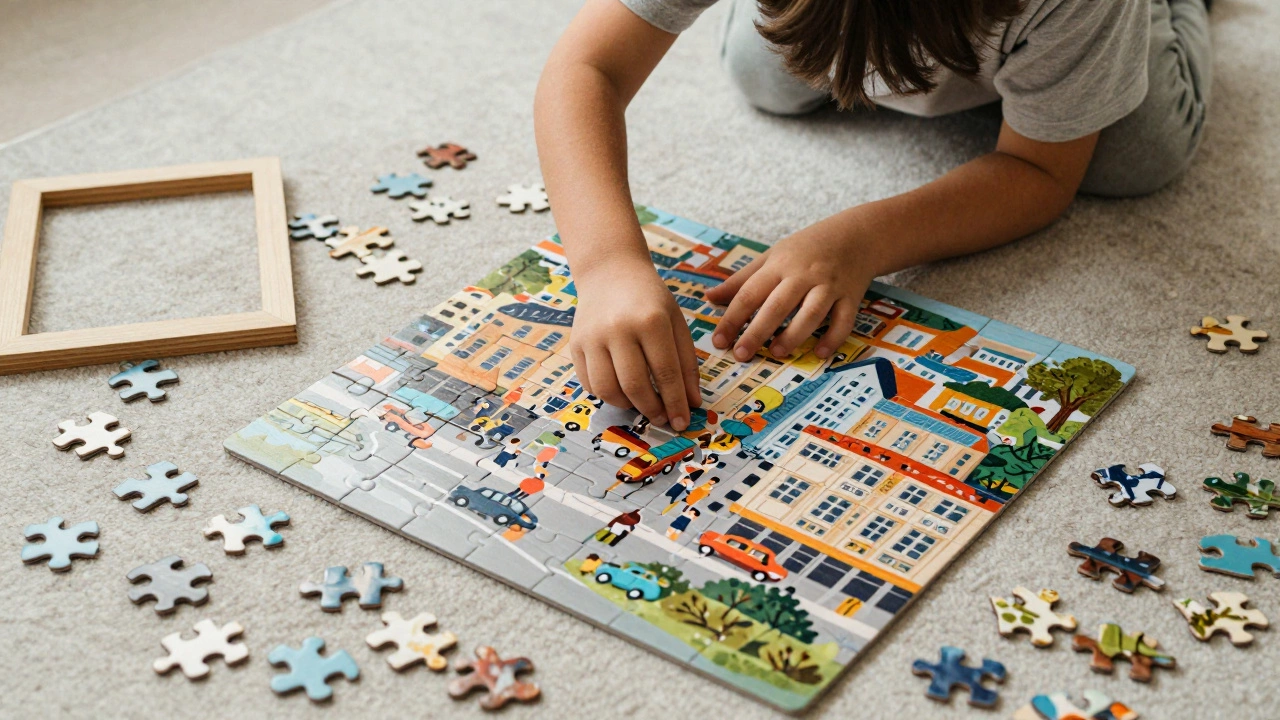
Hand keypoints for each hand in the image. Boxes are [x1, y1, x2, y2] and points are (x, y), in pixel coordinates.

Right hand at [571, 257, 701, 430]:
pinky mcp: (575, 344)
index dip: (675, 403)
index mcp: (650, 320)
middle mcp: (618, 329)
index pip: (666, 373)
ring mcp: (592, 337)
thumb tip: (693, 402)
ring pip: (607, 390)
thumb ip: (686, 363)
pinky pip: (589, 383)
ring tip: (641, 404)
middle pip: (634, 385)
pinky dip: (606, 395)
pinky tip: (621, 390)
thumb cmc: (649, 298)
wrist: (610, 271)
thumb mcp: (676, 322)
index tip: (682, 422)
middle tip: (662, 418)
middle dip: (651, 409)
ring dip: (627, 406)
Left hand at [705, 217, 879, 360]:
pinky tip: (819, 353)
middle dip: (757, 331)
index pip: (750, 293)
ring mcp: (829, 286)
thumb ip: (741, 280)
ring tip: (776, 353)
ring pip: (811, 314)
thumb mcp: (771, 256)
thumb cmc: (807, 248)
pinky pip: (843, 321)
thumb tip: (709, 297)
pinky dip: (833, 338)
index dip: (732, 318)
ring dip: (793, 335)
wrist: (857, 235)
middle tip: (741, 354)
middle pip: (777, 305)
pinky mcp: (851, 297)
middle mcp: (803, 275)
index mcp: (779, 265)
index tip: (719, 341)